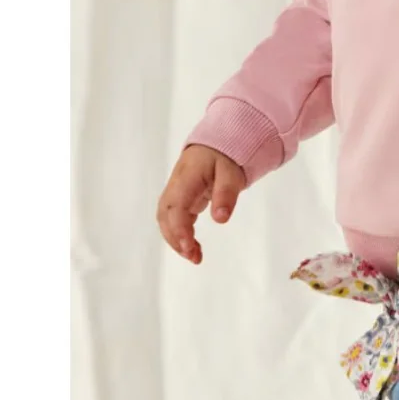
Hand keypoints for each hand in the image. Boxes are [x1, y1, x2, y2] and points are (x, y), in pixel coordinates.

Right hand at [156, 144, 246, 263]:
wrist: (216, 143)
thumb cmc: (225, 155)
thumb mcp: (232, 171)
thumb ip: (226, 193)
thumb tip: (220, 219)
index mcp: (186, 177)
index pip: (176, 206)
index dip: (179, 228)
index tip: (189, 246)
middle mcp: (175, 186)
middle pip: (166, 216)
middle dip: (175, 238)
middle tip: (193, 257)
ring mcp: (175, 192)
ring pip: (167, 219)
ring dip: (176, 240)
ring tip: (195, 257)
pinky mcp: (180, 198)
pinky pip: (174, 218)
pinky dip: (180, 234)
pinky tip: (193, 247)